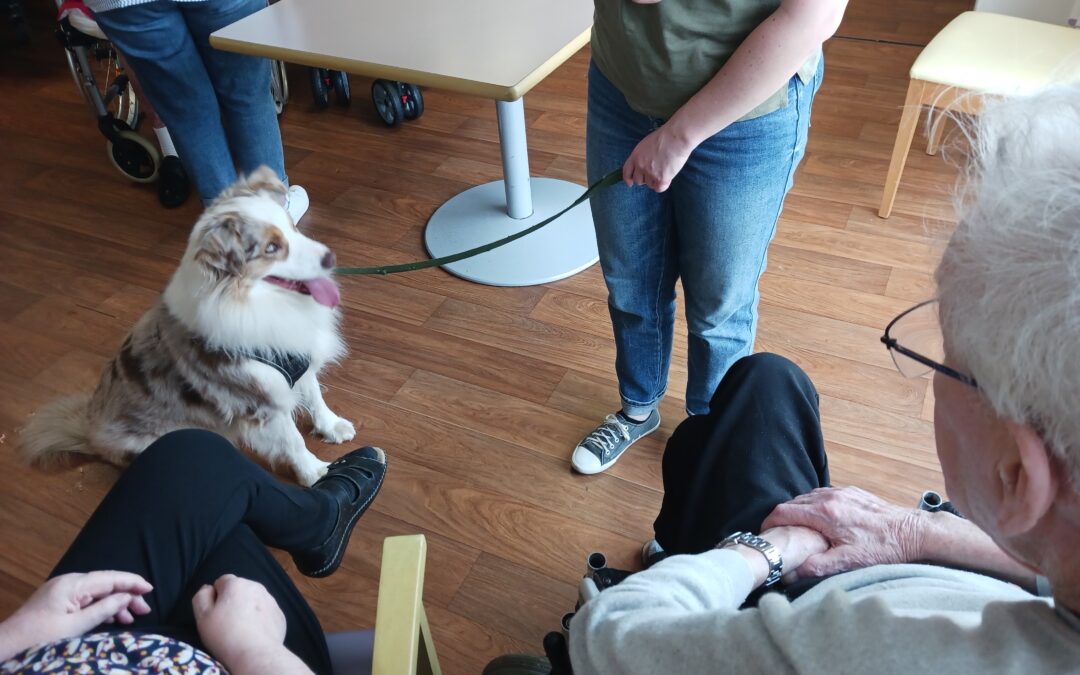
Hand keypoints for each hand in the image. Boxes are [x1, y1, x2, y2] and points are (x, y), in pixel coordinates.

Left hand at [0, 571, 152, 659]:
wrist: (8, 644)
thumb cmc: (40, 637)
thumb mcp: (76, 626)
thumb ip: (104, 609)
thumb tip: (127, 596)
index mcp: (72, 585)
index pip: (110, 578)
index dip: (132, 582)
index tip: (150, 589)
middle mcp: (68, 582)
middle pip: (105, 583)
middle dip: (126, 595)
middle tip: (144, 610)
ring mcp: (62, 589)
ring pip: (97, 592)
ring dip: (115, 603)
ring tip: (131, 617)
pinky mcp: (58, 599)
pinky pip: (86, 598)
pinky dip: (101, 606)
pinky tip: (112, 618)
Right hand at [192, 575, 286, 668]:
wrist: (256, 654)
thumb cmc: (225, 634)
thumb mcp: (203, 616)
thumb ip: (201, 597)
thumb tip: (208, 588)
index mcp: (236, 584)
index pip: (222, 582)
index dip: (216, 597)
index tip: (215, 613)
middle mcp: (256, 587)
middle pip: (239, 590)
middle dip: (233, 601)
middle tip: (227, 623)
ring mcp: (271, 600)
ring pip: (254, 601)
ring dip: (247, 609)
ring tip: (241, 630)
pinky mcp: (279, 615)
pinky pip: (266, 613)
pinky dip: (260, 620)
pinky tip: (254, 634)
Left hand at [622, 125, 694, 191]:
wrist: (677, 137)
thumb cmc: (664, 137)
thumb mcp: (646, 144)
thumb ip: (641, 156)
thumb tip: (643, 165)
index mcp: (635, 156)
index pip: (626, 172)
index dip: (628, 179)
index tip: (630, 183)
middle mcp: (640, 166)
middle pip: (638, 181)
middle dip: (644, 179)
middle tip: (654, 172)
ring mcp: (650, 173)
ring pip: (649, 184)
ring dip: (655, 180)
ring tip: (664, 170)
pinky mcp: (661, 179)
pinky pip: (659, 189)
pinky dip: (662, 185)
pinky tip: (667, 177)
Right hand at [762, 486, 924, 577]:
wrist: (914, 532)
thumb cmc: (884, 547)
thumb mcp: (849, 562)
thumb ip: (817, 566)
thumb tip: (790, 574)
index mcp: (825, 513)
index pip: (783, 512)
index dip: (769, 523)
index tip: (765, 534)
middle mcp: (830, 497)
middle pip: (792, 503)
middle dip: (782, 519)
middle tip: (781, 536)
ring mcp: (842, 492)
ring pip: (807, 497)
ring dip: (799, 512)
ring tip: (799, 531)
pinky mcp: (852, 492)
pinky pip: (823, 495)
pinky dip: (814, 506)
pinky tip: (821, 522)